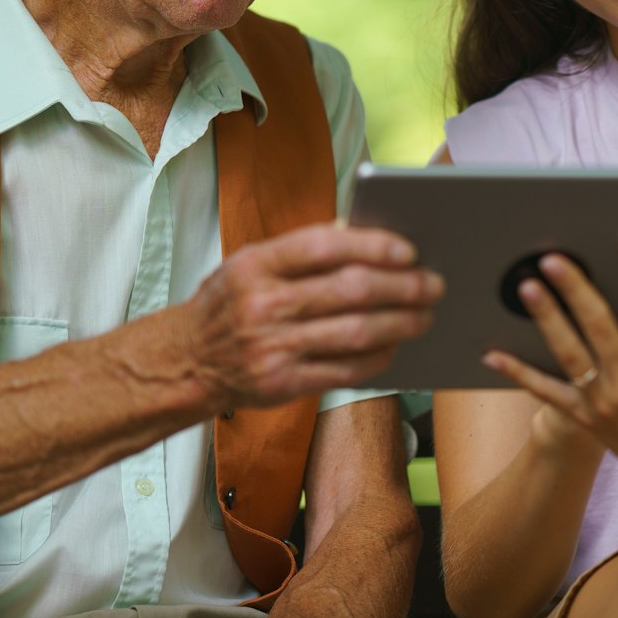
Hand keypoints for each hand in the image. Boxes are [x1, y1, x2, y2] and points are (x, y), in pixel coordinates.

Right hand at [188, 224, 442, 409]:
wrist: (184, 362)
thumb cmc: (228, 305)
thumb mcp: (249, 264)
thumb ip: (300, 251)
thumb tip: (361, 234)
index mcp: (255, 265)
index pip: (324, 246)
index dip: (373, 245)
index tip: (408, 249)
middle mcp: (263, 304)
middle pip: (350, 291)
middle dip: (403, 287)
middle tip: (433, 284)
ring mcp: (272, 347)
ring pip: (356, 332)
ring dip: (401, 323)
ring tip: (425, 315)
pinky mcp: (283, 383)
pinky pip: (346, 369)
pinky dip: (378, 357)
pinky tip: (395, 346)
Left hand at [482, 235, 617, 512]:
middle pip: (599, 328)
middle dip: (576, 289)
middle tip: (556, 257)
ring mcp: (605, 405)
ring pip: (568, 354)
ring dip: (546, 318)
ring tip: (528, 286)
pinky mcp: (586, 418)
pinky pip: (546, 392)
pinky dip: (518, 373)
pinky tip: (491, 352)